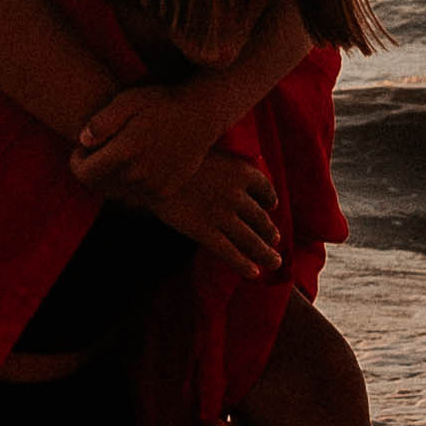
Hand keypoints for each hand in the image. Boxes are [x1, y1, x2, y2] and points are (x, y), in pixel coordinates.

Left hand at [72, 78, 229, 207]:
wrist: (202, 116)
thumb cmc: (161, 103)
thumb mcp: (128, 100)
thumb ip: (102, 121)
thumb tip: (83, 141)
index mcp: (125, 152)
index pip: (84, 173)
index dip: (77, 160)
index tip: (84, 147)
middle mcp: (138, 175)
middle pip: (98, 186)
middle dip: (92, 170)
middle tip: (101, 149)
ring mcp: (152, 187)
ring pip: (115, 193)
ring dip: (110, 178)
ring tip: (119, 155)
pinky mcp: (164, 192)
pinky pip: (134, 197)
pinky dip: (129, 184)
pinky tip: (137, 163)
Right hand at [148, 147, 282, 277]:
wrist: (150, 168)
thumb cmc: (178, 157)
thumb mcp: (210, 152)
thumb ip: (227, 166)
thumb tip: (237, 176)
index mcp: (242, 171)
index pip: (266, 189)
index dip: (270, 200)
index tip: (271, 207)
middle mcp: (237, 194)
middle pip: (261, 219)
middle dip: (270, 232)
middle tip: (276, 241)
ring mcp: (222, 215)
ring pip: (251, 240)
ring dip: (266, 253)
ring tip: (275, 262)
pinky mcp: (204, 231)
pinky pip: (229, 252)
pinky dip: (243, 264)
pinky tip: (254, 273)